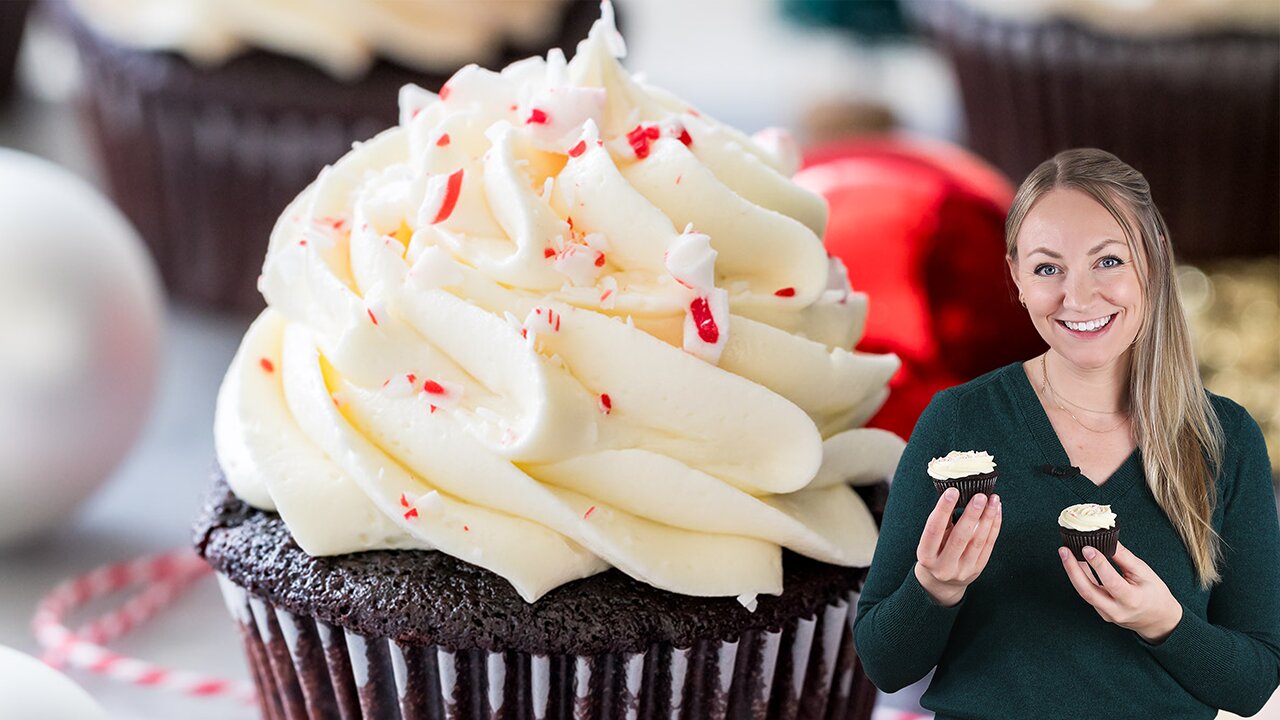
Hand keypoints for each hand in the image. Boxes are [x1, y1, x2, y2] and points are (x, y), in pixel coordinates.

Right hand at [914, 488, 1001, 606]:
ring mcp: (963, 570)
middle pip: (960, 537)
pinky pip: (988, 545)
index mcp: (926, 556)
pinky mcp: (978, 569)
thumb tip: (954, 494)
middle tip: (980, 496)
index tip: (952, 491)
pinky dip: (994, 526)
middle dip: (971, 514)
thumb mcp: (930, 541)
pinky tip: (996, 512)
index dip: (943, 510)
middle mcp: (944, 566)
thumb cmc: (934, 553)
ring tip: (992, 500)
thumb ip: (940, 522)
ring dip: (987, 518)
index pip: (934, 530)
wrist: (942, 583)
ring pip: (978, 541)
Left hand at [1058, 541, 1183, 643]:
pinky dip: (1080, 578)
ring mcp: (1107, 614)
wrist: (1158, 619)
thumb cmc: (1154, 593)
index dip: (1098, 564)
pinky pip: (1087, 594)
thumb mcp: (1144, 573)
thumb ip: (1124, 557)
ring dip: (1073, 572)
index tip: (1087, 548)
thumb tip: (1106, 539)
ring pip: (1084, 593)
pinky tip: (1075, 563)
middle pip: (1088, 591)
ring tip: (1066, 553)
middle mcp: (1117, 610)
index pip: (1112, 582)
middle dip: (1073, 569)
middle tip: (1064, 550)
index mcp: (1133, 600)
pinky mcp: (1101, 613)